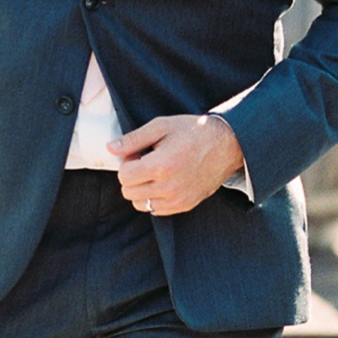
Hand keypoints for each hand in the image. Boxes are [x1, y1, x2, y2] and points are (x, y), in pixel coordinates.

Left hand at [111, 113, 242, 217]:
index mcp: (161, 166)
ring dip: (141, 189)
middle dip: (132, 176)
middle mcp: (169, 187)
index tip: (139, 153)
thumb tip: (110, 148)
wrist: (228, 144)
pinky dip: (154, 198)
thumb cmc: (194, 131)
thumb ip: (133, 139)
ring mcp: (178, 199)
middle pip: (128, 192)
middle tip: (147, 161)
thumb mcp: (161, 126)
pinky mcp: (185, 205)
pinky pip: (156, 210)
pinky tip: (164, 181)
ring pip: (140, 204)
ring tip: (156, 172)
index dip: (127, 162)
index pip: (124, 176)